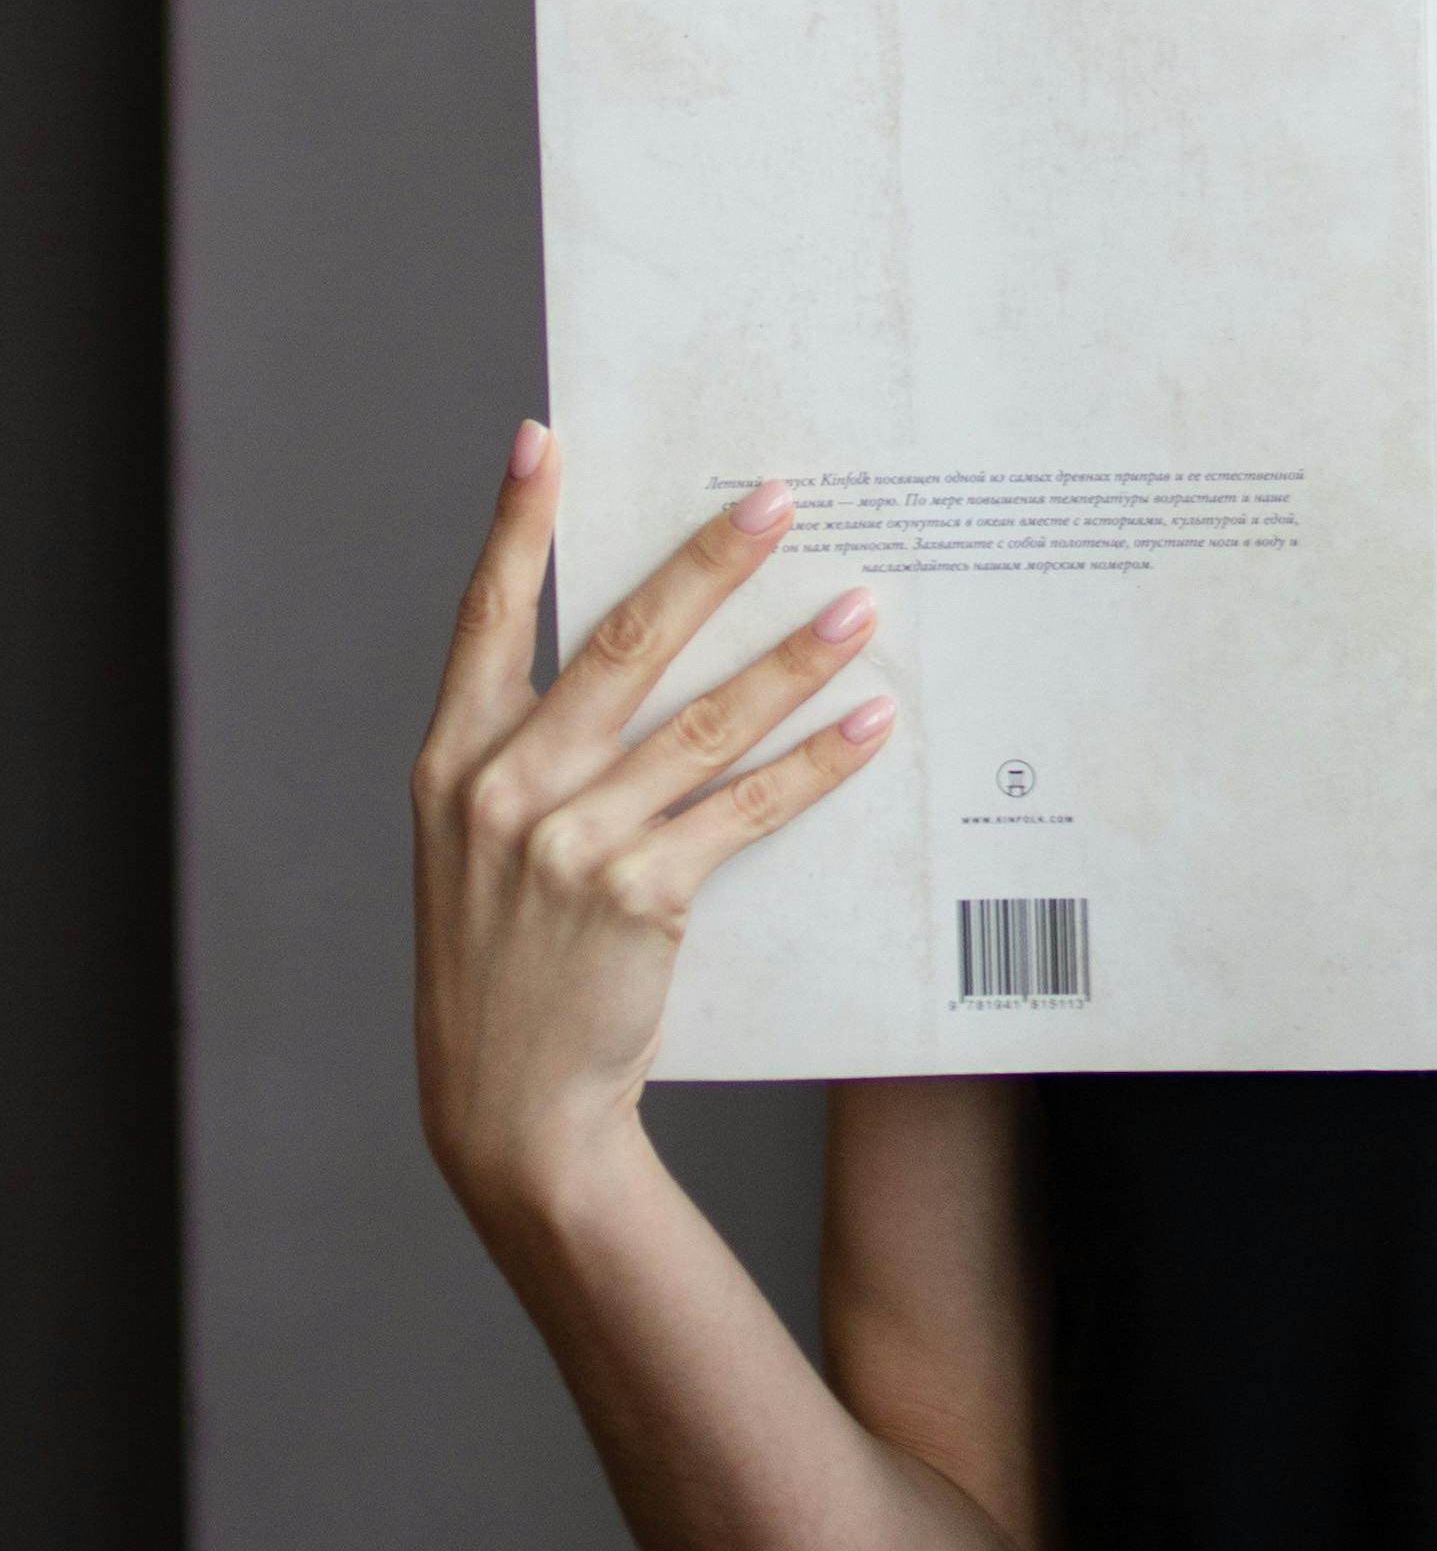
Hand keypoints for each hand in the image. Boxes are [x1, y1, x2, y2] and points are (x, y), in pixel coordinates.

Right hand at [413, 425, 892, 1231]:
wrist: (509, 1109)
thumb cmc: (503, 961)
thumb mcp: (476, 848)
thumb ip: (527, 753)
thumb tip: (628, 650)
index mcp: (451, 762)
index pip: (486, 618)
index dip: (518, 527)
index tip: (545, 441)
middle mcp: (502, 789)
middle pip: (623, 643)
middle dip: (708, 563)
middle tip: (777, 499)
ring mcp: (569, 842)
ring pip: (705, 721)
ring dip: (794, 658)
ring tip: (861, 603)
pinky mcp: (638, 895)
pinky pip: (746, 808)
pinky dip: (816, 763)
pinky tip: (871, 725)